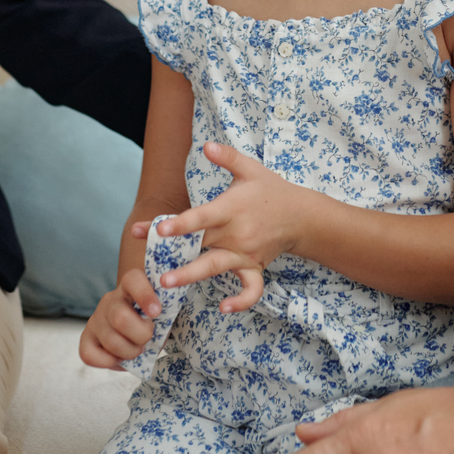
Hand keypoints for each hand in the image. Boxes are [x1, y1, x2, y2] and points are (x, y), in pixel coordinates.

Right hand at [79, 267, 162, 369]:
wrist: (137, 332)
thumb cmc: (152, 321)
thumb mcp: (164, 313)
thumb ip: (165, 313)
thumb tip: (159, 316)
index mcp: (131, 286)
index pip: (133, 280)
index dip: (145, 295)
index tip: (157, 312)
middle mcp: (110, 300)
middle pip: (120, 317)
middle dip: (141, 335)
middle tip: (148, 338)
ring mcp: (96, 319)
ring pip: (111, 341)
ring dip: (130, 352)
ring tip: (136, 349)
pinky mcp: (86, 338)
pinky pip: (89, 355)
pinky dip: (109, 362)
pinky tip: (119, 357)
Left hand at [145, 142, 321, 312]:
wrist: (301, 214)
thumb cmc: (270, 190)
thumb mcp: (250, 168)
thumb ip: (227, 156)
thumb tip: (205, 145)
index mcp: (231, 208)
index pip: (202, 217)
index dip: (181, 223)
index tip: (159, 229)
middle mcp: (236, 233)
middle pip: (202, 245)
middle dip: (176, 256)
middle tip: (152, 267)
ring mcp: (246, 253)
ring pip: (216, 267)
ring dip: (192, 276)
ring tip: (168, 284)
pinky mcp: (255, 267)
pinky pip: (251, 289)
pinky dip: (241, 300)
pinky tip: (224, 308)